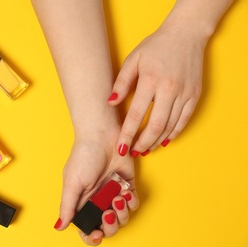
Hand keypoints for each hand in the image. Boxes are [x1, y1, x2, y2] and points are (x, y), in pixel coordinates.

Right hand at [54, 130, 138, 245]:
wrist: (102, 136)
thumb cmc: (83, 156)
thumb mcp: (72, 183)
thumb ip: (68, 207)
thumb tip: (59, 227)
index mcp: (81, 202)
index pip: (86, 227)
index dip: (92, 236)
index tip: (97, 233)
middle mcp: (97, 200)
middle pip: (106, 227)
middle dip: (110, 226)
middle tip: (108, 215)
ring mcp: (112, 193)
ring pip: (121, 217)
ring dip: (122, 213)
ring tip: (118, 198)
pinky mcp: (126, 185)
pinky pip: (132, 203)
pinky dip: (131, 202)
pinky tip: (125, 192)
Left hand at [108, 23, 206, 156]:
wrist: (186, 34)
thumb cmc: (155, 46)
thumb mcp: (133, 59)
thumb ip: (121, 82)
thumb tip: (111, 102)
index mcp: (151, 81)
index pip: (136, 115)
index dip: (127, 135)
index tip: (120, 148)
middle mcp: (169, 89)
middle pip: (155, 126)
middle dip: (142, 143)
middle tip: (133, 153)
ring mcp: (184, 93)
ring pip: (170, 126)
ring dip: (156, 141)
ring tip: (145, 149)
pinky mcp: (194, 95)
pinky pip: (184, 120)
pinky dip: (174, 133)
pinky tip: (163, 141)